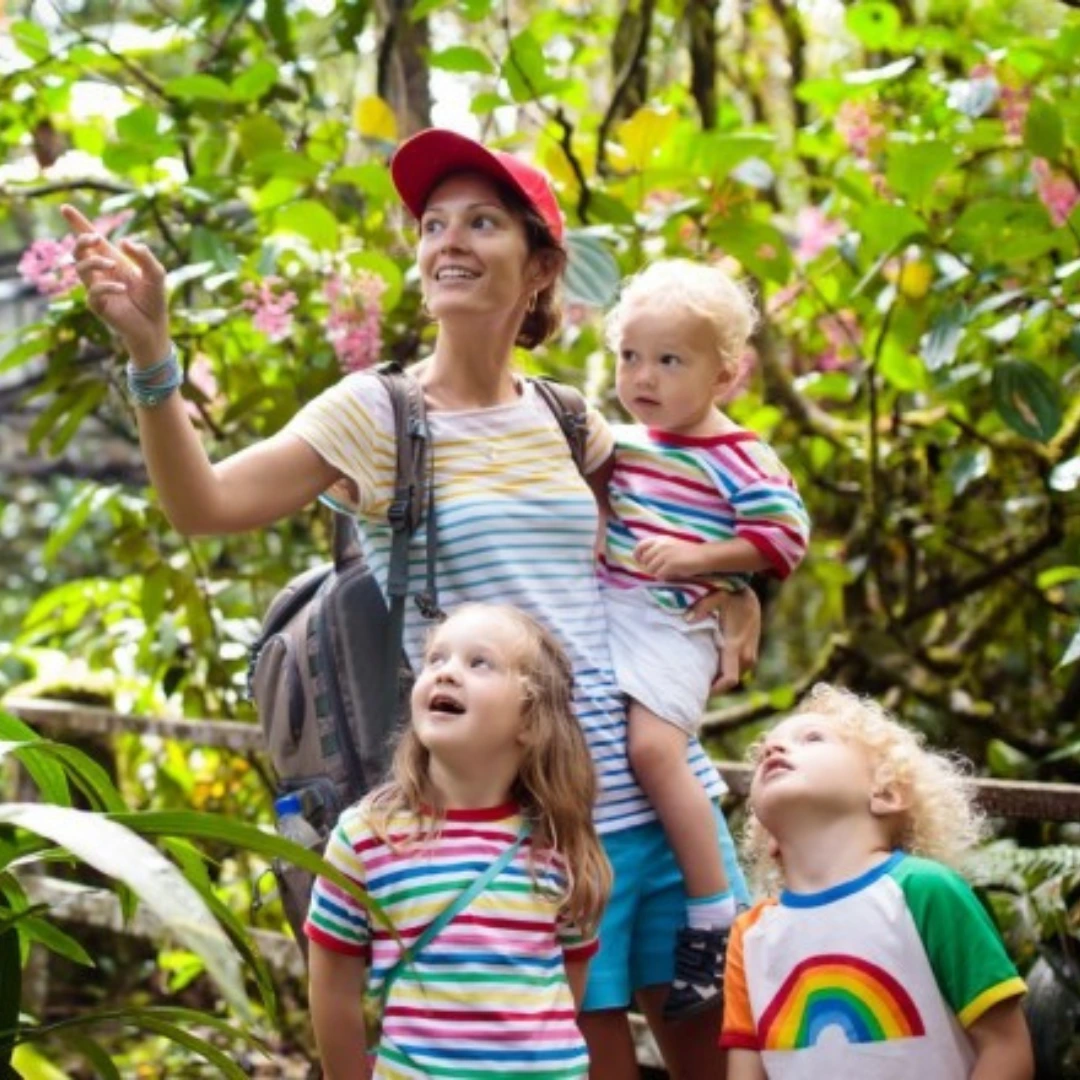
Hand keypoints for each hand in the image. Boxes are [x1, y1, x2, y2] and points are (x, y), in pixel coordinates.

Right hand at [61, 204, 169, 363]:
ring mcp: (97, 288)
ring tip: (113, 264)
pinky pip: (93, 292)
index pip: (91, 239)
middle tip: (96, 238)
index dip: (78, 223)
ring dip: (95, 262)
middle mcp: (101, 272)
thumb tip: (124, 241)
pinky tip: (123, 289)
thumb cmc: (154, 299)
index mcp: (113, 260)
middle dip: (83, 240)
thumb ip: (144, 256)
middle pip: (79, 250)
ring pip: (80, 267)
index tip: (65, 207)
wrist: (155, 327)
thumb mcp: (156, 274)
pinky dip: (107, 287)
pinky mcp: (98, 305)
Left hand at [633, 536, 703, 580]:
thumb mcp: (670, 545)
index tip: (639, 561)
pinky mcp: (670, 564)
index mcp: (660, 539)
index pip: (640, 545)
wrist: (703, 556)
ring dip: (656, 573)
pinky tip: (670, 575)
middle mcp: (660, 545)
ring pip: (650, 569)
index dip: (637, 555)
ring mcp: (665, 554)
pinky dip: (663, 577)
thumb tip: (644, 560)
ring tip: (666, 572)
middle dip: (649, 567)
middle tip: (658, 570)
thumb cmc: (687, 552)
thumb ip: (657, 549)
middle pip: (645, 561)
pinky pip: (659, 575)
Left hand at [686, 587, 761, 692]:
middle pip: (729, 683)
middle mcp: (747, 656)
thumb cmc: (733, 597)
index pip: (729, 679)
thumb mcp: (718, 596)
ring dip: (719, 680)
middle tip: (692, 687)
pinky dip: (725, 673)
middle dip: (713, 687)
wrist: (751, 597)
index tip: (699, 692)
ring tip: (699, 679)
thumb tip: (686, 619)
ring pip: (733, 678)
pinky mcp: (751, 656)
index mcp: (736, 646)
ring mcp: (751, 658)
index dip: (715, 690)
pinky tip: (710, 670)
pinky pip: (737, 671)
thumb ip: (702, 606)